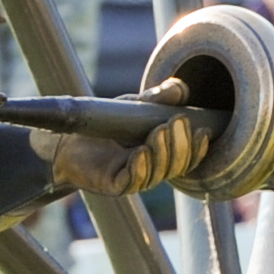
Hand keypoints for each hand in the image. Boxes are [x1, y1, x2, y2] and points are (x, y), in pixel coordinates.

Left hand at [50, 112, 203, 196]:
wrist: (72, 138)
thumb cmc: (108, 124)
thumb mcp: (136, 106)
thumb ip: (158, 98)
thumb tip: (180, 88)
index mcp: (165, 154)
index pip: (189, 157)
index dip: (198, 148)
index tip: (202, 131)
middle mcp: (154, 169)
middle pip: (177, 165)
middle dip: (181, 145)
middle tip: (176, 123)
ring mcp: (136, 179)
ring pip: (158, 173)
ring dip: (162, 153)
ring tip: (158, 132)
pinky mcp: (115, 185)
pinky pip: (133, 181)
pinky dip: (140, 167)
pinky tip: (141, 153)